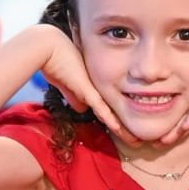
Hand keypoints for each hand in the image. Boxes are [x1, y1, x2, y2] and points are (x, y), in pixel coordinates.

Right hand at [41, 27, 142, 146]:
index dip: (119, 122)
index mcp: (94, 88)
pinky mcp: (87, 90)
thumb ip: (74, 96)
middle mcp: (98, 89)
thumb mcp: (66, 83)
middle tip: (140, 141)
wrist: (48, 48)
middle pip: (116, 113)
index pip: (110, 108)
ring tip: (137, 141)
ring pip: (113, 114)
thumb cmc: (55, 61)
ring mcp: (95, 89)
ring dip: (124, 130)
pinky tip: (121, 131)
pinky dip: (112, 121)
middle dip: (128, 129)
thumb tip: (82, 110)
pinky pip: (102, 109)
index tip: (129, 133)